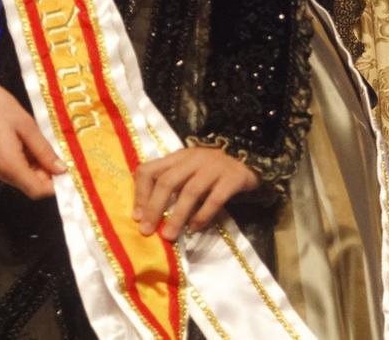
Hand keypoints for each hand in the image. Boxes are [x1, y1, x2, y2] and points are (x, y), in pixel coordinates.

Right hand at [0, 75, 63, 200]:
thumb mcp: (26, 124)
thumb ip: (44, 150)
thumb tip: (61, 170)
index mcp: (8, 164)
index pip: (36, 190)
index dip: (54, 186)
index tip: (67, 171)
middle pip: (28, 185)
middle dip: (44, 173)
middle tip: (54, 150)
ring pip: (19, 177)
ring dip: (33, 166)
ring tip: (36, 140)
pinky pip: (8, 169)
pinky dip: (20, 161)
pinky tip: (23, 141)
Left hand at [133, 145, 256, 240]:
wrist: (250, 154)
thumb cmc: (212, 168)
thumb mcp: (188, 168)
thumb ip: (171, 182)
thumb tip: (147, 213)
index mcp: (177, 157)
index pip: (150, 170)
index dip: (141, 194)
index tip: (137, 217)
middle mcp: (193, 159)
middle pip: (167, 181)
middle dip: (154, 207)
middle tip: (147, 231)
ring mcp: (213, 167)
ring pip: (190, 191)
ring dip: (177, 216)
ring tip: (169, 235)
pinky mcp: (232, 178)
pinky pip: (215, 198)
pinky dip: (203, 215)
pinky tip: (195, 229)